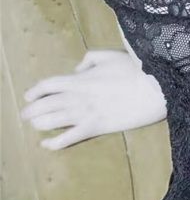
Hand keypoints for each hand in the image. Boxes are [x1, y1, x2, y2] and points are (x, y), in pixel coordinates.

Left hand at [21, 50, 166, 149]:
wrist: (154, 88)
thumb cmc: (135, 69)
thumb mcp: (111, 55)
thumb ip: (89, 60)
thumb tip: (77, 71)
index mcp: (80, 79)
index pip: (48, 85)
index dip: (35, 91)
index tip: (28, 96)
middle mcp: (78, 97)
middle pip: (45, 104)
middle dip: (32, 109)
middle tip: (26, 114)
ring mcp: (85, 114)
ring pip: (52, 121)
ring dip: (39, 123)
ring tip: (35, 124)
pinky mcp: (96, 128)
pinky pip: (68, 138)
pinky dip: (54, 143)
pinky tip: (46, 144)